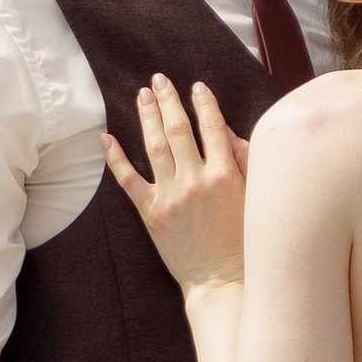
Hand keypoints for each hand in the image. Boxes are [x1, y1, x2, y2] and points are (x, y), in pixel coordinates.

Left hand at [101, 76, 248, 291]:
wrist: (221, 281)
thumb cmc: (243, 242)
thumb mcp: (255, 199)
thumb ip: (245, 162)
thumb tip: (226, 132)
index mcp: (226, 174)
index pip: (213, 128)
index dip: (204, 104)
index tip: (197, 87)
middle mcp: (196, 180)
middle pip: (179, 130)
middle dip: (169, 101)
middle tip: (159, 80)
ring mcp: (171, 196)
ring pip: (155, 147)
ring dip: (147, 117)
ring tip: (142, 95)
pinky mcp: (151, 213)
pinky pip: (128, 179)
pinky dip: (115, 157)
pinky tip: (106, 138)